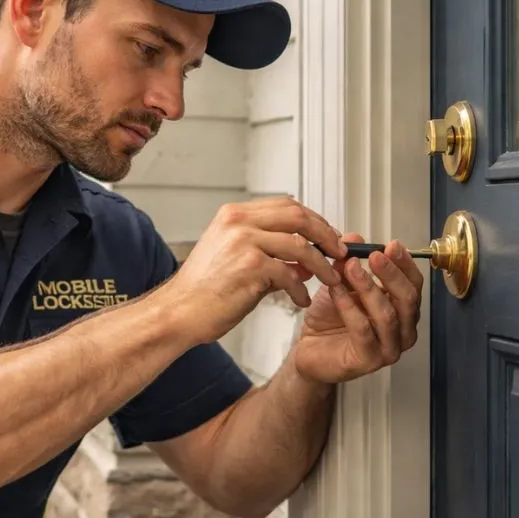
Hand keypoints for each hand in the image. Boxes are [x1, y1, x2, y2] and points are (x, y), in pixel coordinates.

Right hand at [160, 197, 348, 345]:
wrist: (179, 312)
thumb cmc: (204, 290)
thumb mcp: (233, 257)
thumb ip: (269, 252)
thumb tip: (306, 260)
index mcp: (234, 215)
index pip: (286, 205)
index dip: (313, 219)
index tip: (328, 235)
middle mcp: (239, 222)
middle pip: (298, 216)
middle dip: (325, 234)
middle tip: (339, 252)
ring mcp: (245, 242)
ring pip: (300, 245)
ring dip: (321, 264)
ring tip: (330, 279)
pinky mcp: (251, 267)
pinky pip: (290, 275)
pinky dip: (301, 289)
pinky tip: (301, 300)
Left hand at [291, 233, 423, 384]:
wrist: (309, 349)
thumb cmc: (331, 319)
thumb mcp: (341, 283)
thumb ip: (350, 262)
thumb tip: (354, 238)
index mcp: (403, 311)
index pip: (414, 285)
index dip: (405, 264)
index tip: (392, 245)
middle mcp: (402, 331)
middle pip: (407, 299)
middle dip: (391, 274)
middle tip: (375, 255)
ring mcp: (389, 349)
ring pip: (387, 314)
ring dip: (368, 287)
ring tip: (350, 267)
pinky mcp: (368, 361)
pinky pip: (362, 329)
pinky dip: (349, 306)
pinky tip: (336, 290)